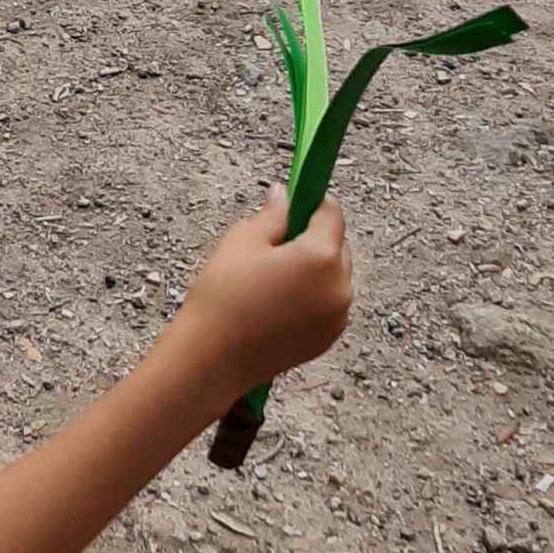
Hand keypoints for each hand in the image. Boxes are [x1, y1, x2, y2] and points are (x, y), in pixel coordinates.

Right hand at [178, 185, 351, 403]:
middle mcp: (339, 287)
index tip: (296, 199)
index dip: (313, 201)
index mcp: (321, 257)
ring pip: (334, 275)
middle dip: (314, 235)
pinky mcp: (328, 338)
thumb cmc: (224, 295)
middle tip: (277, 238)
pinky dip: (313, 292)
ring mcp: (337, 317)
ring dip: (315, 265)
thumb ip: (272, 214)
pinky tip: (279, 296)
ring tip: (274, 272)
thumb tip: (283, 195)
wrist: (214, 357)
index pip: (331, 213)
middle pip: (337, 245)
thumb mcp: (243, 239)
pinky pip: (329, 302)